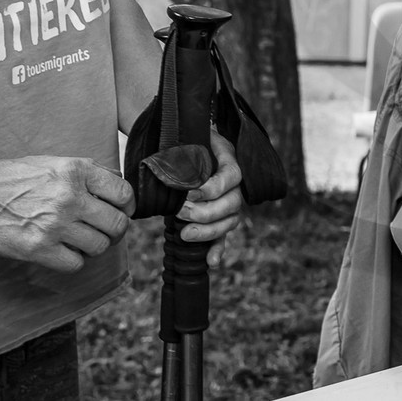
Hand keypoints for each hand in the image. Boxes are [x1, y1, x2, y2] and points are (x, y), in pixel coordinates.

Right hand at [0, 156, 133, 273]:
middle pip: (117, 224)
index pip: (124, 193)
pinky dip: (73, 260)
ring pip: (100, 246)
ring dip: (93, 246)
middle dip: (114, 230)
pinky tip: (62, 250)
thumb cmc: (9, 178)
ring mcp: (55, 224)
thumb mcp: (52, 163)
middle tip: (103, 231)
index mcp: (76, 170)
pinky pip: (76, 263)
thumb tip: (117, 188)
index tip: (120, 211)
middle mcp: (70, 196)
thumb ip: (85, 173)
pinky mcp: (39, 249)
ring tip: (78, 240)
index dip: (126, 206)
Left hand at [177, 131, 243, 245]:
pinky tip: (211, 262)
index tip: (190, 193)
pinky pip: (224, 236)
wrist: (189, 150)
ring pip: (230, 222)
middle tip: (180, 213)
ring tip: (185, 234)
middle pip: (232, 203)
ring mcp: (230, 203)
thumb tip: (167, 155)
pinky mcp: (221, 219)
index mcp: (228, 160)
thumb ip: (183, 146)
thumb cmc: (186, 144)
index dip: (213, 188)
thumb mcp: (187, 139)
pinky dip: (218, 249)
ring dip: (208, 231)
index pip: (232, 176)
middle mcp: (234, 184)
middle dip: (205, 213)